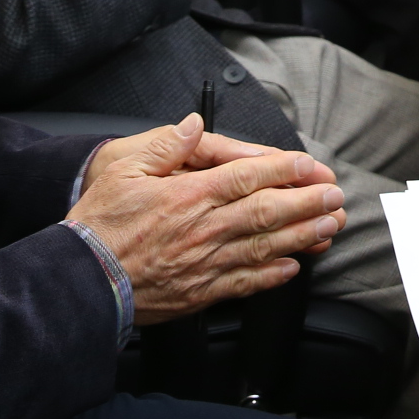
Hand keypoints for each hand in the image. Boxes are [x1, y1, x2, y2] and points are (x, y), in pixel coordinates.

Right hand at [69, 118, 345, 323]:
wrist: (83, 281)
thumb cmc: (99, 226)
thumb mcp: (123, 169)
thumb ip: (165, 146)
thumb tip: (194, 126)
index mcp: (190, 196)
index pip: (248, 177)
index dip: (284, 171)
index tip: (310, 167)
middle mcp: (205, 229)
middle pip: (268, 212)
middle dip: (307, 203)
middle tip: (336, 197)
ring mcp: (206, 264)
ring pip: (265, 247)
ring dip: (302, 236)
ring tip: (329, 227)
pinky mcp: (201, 292)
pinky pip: (246, 283)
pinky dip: (273, 275)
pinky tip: (293, 267)